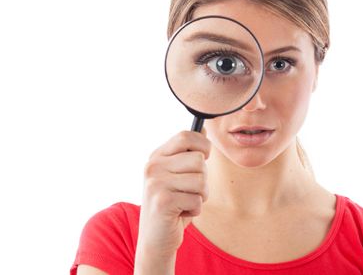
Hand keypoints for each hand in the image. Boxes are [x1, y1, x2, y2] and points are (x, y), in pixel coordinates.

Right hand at [136, 128, 210, 259]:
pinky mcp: (163, 201)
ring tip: (184, 202)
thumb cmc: (172, 205)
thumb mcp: (178, 175)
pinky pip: (197, 199)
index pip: (185, 136)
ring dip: (200, 195)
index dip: (202, 146)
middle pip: (198, 160)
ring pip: (201, 180)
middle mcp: (153, 167)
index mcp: (157, 157)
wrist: (155, 239)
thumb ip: (187, 153)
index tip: (203, 158)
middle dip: (203, 179)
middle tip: (188, 191)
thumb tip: (203, 128)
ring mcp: (156, 183)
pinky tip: (180, 213)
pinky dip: (195, 209)